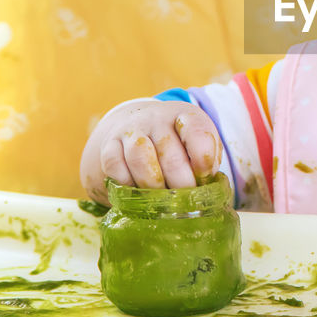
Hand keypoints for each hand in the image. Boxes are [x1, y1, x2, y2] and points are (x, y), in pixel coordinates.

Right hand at [79, 100, 221, 202]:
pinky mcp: (110, 144)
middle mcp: (157, 118)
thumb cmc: (176, 143)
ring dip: (153, 186)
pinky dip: (126, 184)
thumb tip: (206, 190)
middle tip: (185, 200)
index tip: (204, 178)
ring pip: (140, 159)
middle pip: (171, 155)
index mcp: (185, 115)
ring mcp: (131, 129)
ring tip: (161, 200)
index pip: (198, 133)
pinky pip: (114, 166)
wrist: (137, 124)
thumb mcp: (197, 144)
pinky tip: (137, 191)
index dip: (204, 161)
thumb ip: (206, 163)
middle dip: (180, 185)